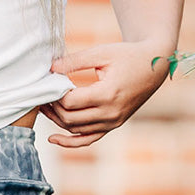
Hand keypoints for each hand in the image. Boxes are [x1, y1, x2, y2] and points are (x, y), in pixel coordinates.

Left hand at [40, 40, 171, 147]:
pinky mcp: (113, 125)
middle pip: (69, 118)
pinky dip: (70, 142)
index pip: (70, 102)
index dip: (53, 94)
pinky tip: (53, 138)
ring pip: (76, 129)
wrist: (154, 65)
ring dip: (56, 120)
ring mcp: (113, 122)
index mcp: (107, 94)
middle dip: (51, 107)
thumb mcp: (101, 52)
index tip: (45, 83)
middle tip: (40, 94)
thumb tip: (49, 68)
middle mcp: (111, 113)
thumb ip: (74, 61)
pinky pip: (88, 139)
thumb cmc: (127, 55)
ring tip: (42, 106)